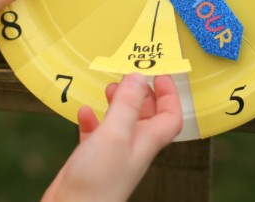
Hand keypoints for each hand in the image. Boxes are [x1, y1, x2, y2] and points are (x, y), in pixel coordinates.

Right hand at [42, 74, 182, 201]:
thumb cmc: (99, 181)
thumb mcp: (115, 133)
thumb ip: (127, 104)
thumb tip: (138, 76)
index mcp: (146, 141)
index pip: (170, 116)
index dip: (170, 95)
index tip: (161, 73)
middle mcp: (133, 147)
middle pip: (146, 117)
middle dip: (141, 94)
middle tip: (130, 76)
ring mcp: (112, 155)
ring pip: (121, 123)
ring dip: (117, 103)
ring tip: (107, 88)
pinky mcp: (92, 160)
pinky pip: (96, 134)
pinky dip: (92, 120)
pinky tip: (84, 112)